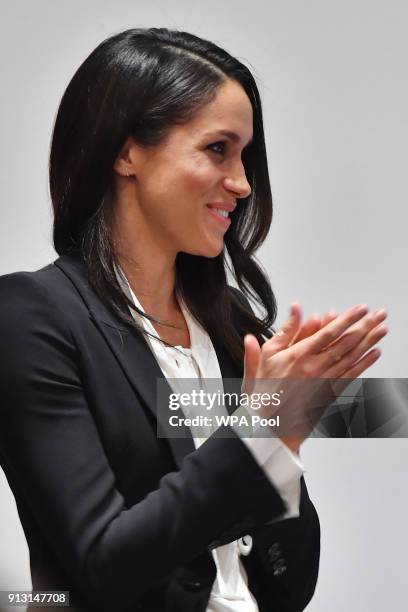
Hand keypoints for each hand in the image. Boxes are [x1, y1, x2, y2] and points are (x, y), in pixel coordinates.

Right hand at [242, 304, 387, 450]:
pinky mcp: (329, 392)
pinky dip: (364, 364)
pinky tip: (374, 354)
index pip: (329, 332)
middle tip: (379, 315)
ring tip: (381, 329)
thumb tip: (296, 309)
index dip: (347, 319)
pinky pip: (351, 375)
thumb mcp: (267, 353)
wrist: (270, 422)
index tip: (360, 309)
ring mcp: (324, 380)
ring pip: (352, 357)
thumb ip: (285, 330)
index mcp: (299, 355)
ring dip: (369, 342)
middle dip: (365, 326)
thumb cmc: (266, 389)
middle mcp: (315, 367)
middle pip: (346, 342)